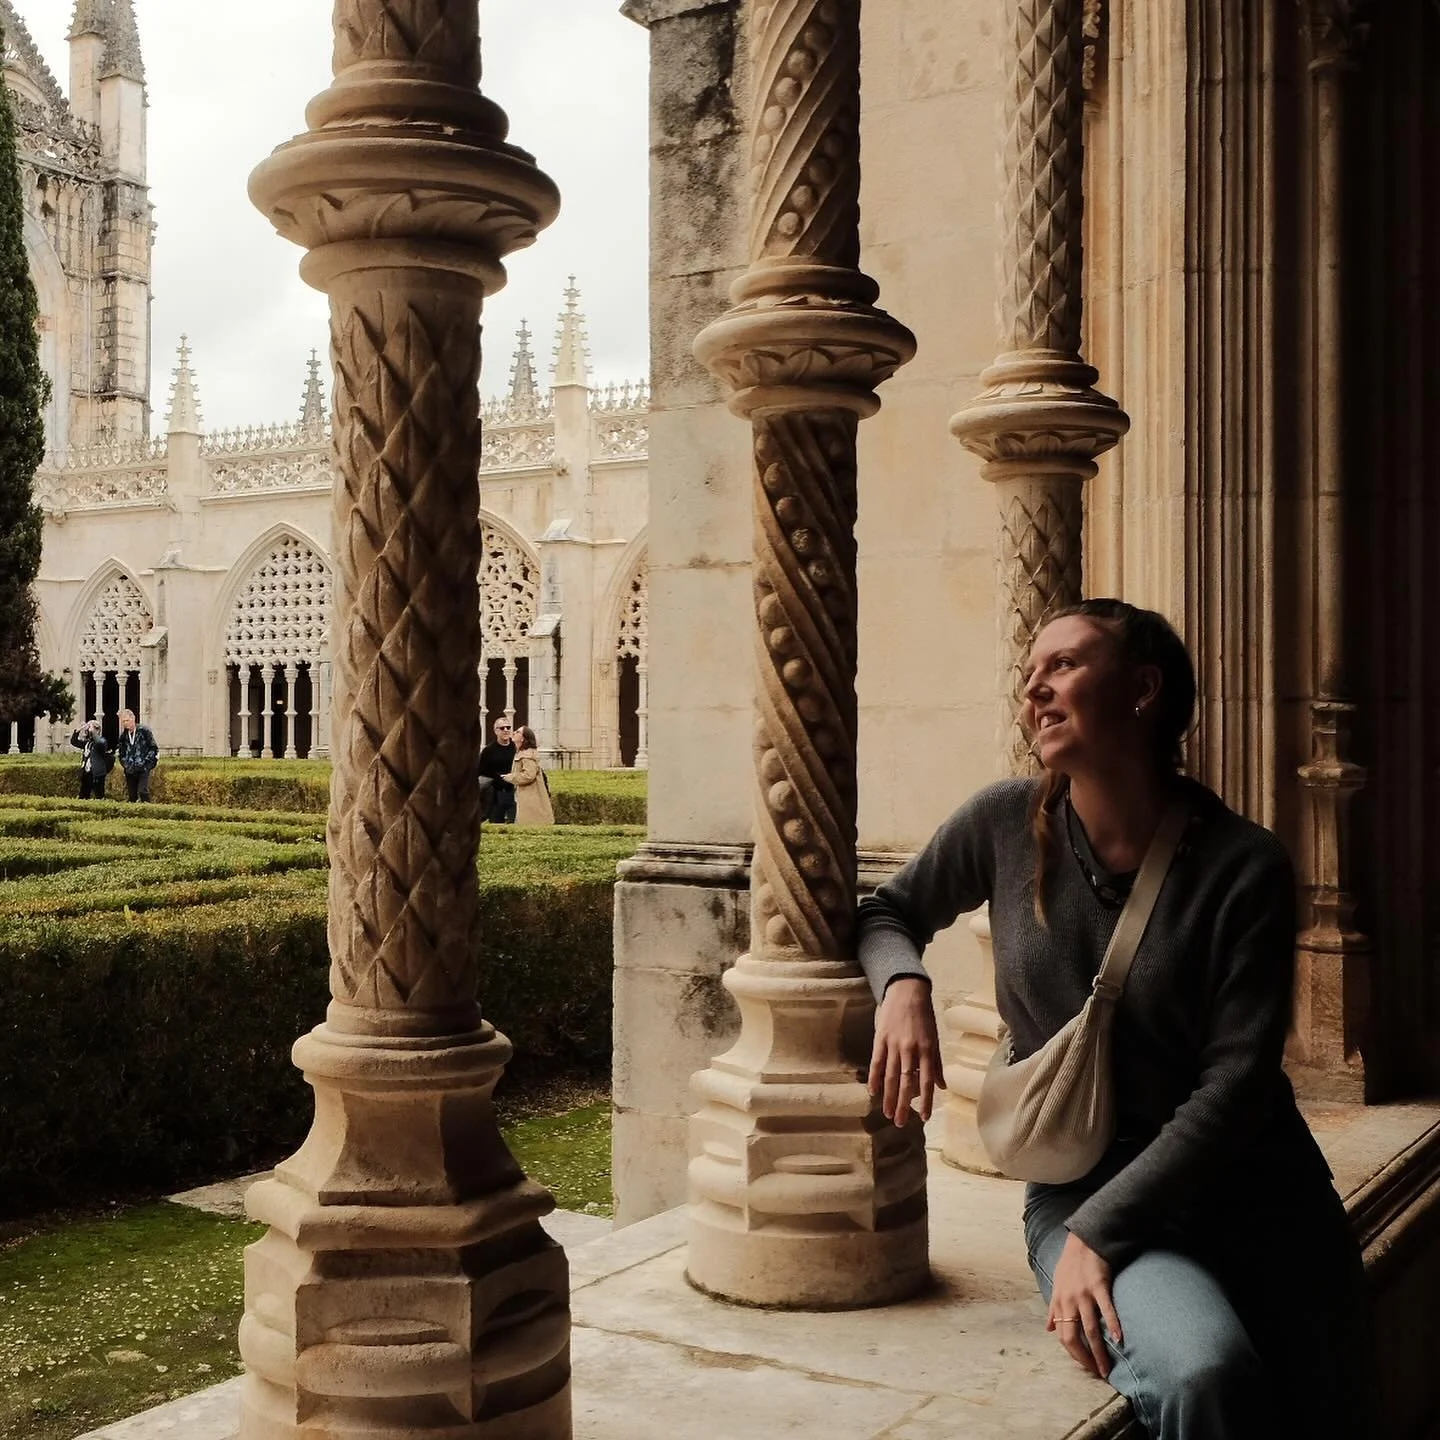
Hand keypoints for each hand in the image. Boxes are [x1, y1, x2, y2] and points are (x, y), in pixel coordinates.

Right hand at [867, 977, 945, 1126]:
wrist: (907, 990)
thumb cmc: (923, 1015)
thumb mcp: (934, 1038)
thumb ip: (936, 1063)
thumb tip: (942, 1086)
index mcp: (926, 1050)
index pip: (926, 1081)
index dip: (925, 1100)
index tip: (923, 1117)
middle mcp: (910, 1049)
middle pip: (905, 1082)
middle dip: (902, 1104)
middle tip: (899, 1123)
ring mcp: (893, 1044)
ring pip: (890, 1075)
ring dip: (888, 1096)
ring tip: (886, 1112)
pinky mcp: (880, 1038)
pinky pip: (877, 1061)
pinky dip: (875, 1077)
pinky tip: (873, 1091)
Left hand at [1046, 1232, 1122, 1378]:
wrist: (1083, 1240)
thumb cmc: (1070, 1263)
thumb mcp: (1057, 1285)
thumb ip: (1054, 1309)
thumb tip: (1049, 1329)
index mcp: (1059, 1301)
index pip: (1063, 1335)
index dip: (1073, 1354)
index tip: (1084, 1365)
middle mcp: (1069, 1300)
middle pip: (1073, 1337)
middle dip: (1084, 1359)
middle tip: (1096, 1373)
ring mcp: (1084, 1294)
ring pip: (1090, 1330)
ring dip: (1098, 1352)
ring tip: (1106, 1369)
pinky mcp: (1099, 1286)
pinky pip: (1106, 1309)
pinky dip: (1112, 1325)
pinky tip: (1119, 1339)